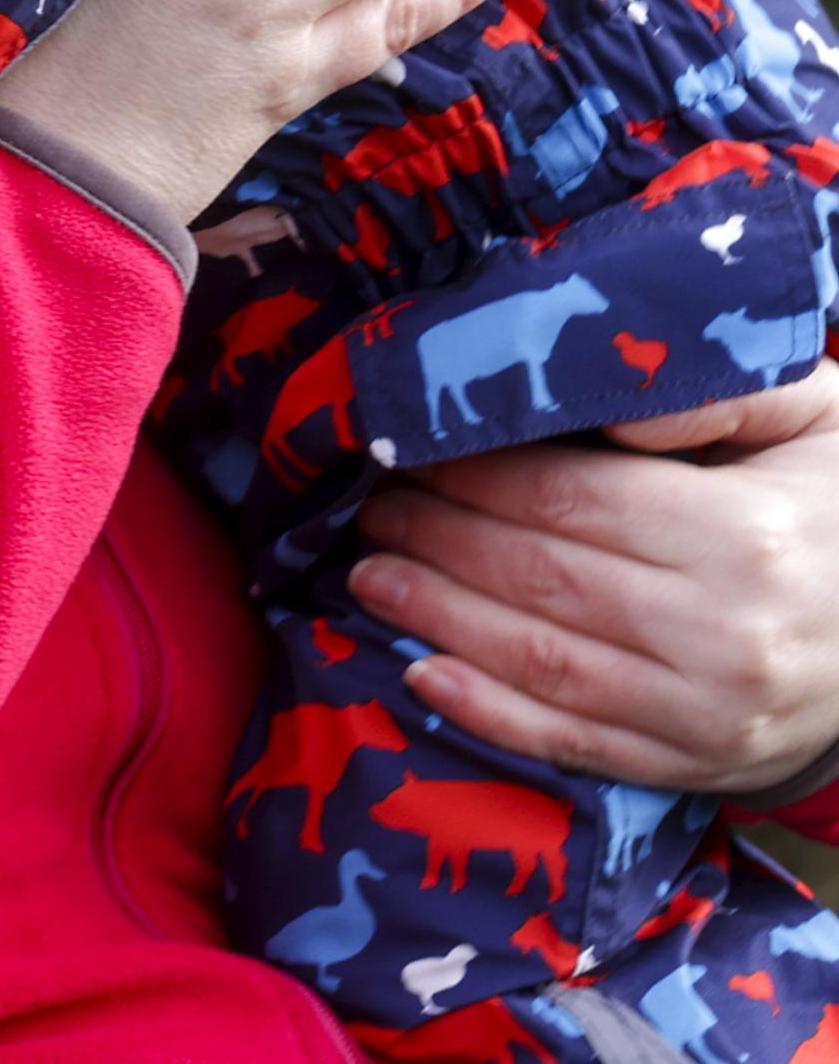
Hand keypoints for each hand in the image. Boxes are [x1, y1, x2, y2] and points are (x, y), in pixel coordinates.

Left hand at [349, 356, 838, 792]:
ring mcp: (712, 715)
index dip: (473, 475)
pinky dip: (489, 714)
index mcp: (746, 535)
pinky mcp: (699, 766)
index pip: (571, 499)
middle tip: (369, 508)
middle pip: (542, 580)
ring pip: (543, 665)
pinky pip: (575, 744)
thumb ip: (709, 395)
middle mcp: (726, 635)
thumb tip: (608, 407)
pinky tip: (422, 673)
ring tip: (368, 577)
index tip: (406, 448)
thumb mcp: (813, 414)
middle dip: (436, 539)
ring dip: (438, 619)